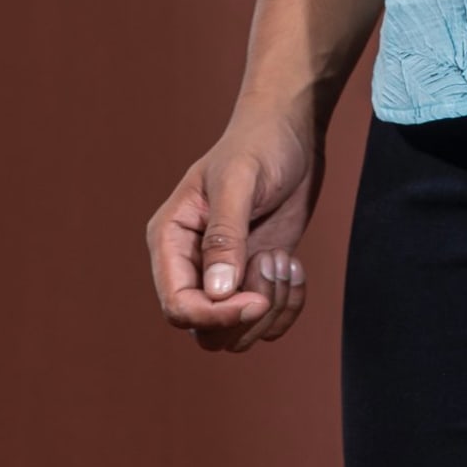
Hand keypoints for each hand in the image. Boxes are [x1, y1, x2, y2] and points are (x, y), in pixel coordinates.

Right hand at [146, 99, 324, 352]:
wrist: (292, 131)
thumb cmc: (259, 144)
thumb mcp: (239, 181)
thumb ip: (225, 235)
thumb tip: (217, 293)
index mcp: (171, 240)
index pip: (177, 306)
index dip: (214, 316)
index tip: (256, 301)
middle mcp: (192, 265)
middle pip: (205, 331)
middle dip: (246, 315)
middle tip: (274, 264)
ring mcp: (226, 275)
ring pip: (236, 335)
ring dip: (271, 308)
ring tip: (284, 260)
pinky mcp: (256, 278)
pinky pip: (267, 323)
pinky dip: (288, 307)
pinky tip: (295, 266)